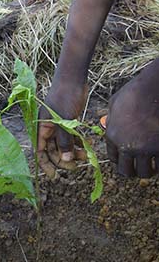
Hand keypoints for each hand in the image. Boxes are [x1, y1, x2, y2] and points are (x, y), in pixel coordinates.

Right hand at [37, 82, 88, 177]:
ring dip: (74, 152)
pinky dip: (78, 142)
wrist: (73, 79)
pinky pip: (71, 137)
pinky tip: (88, 145)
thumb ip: (64, 141)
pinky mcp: (68, 122)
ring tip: (86, 155)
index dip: (46, 165)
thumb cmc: (64, 97)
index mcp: (41, 129)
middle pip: (53, 151)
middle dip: (64, 160)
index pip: (40, 152)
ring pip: (64, 145)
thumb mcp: (64, 121)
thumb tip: (66, 160)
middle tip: (77, 167)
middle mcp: (48, 129)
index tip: (54, 176)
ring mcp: (58, 126)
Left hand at [105, 59, 158, 177]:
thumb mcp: (114, 105)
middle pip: (127, 171)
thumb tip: (109, 123)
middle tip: (140, 168)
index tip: (127, 160)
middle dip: (133, 171)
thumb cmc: (134, 93)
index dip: (121, 161)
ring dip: (148, 171)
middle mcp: (126, 146)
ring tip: (152, 167)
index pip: (113, 158)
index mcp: (112, 136)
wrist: (152, 89)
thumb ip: (111, 118)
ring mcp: (144, 148)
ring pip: (145, 172)